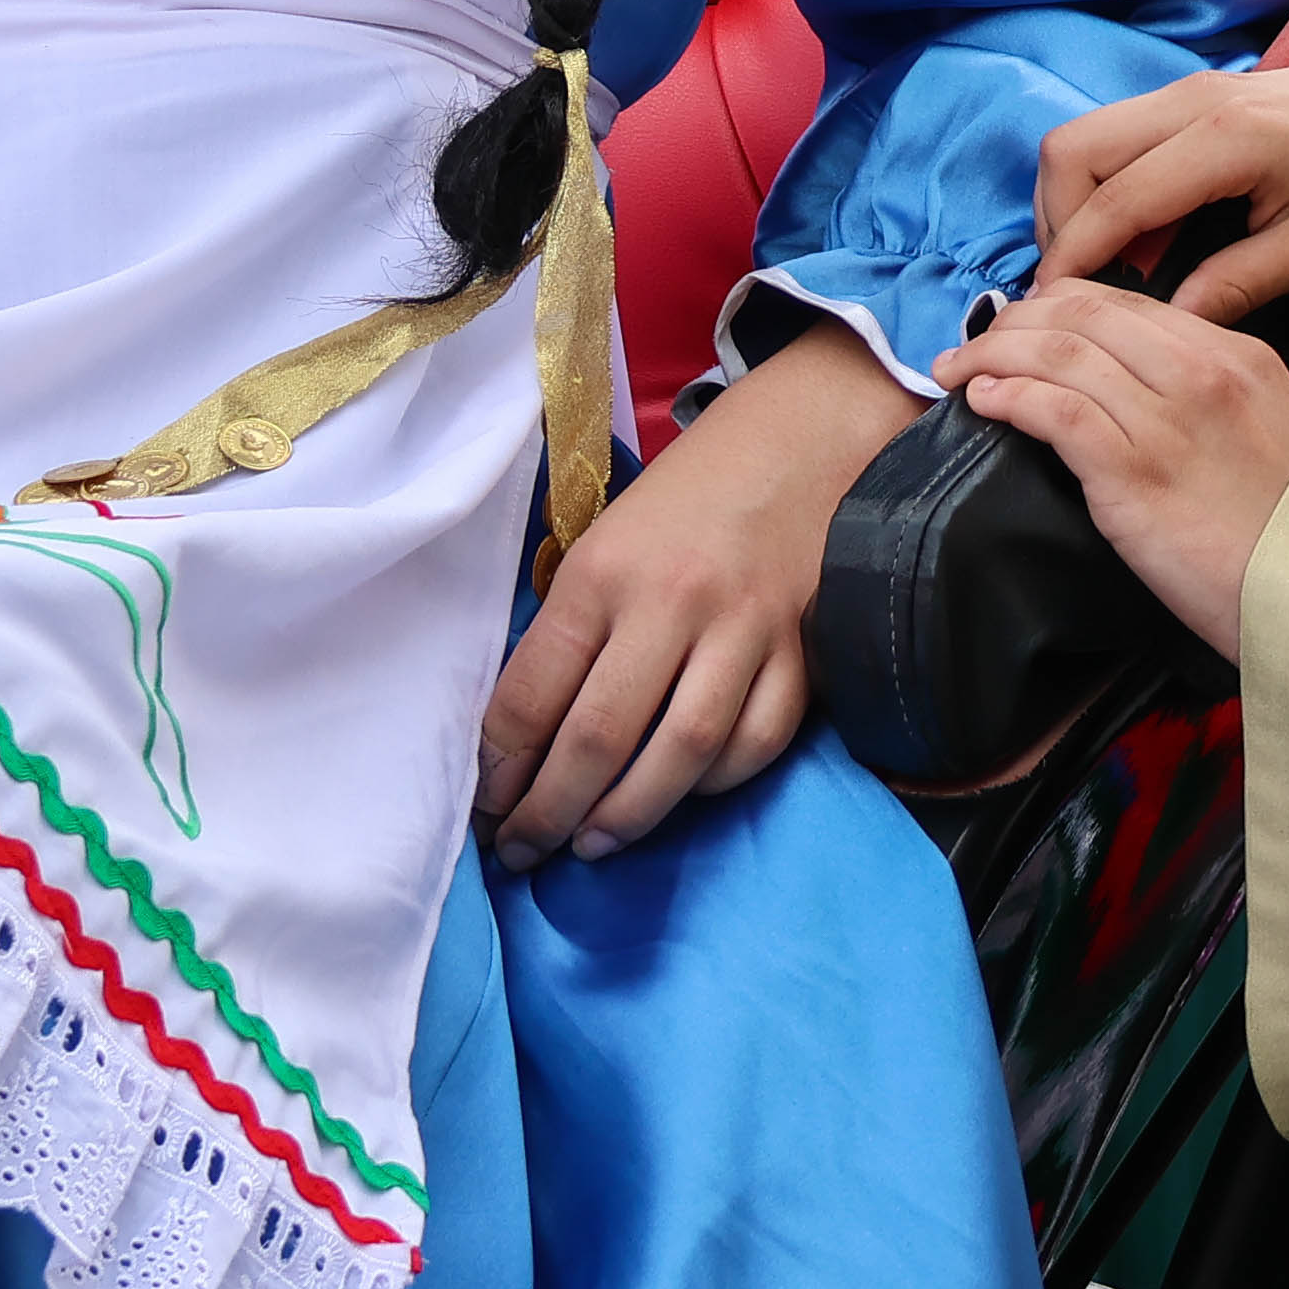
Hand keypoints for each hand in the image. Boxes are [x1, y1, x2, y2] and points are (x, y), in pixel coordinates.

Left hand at [477, 335, 917, 862]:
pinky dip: (714, 784)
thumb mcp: (604, 540)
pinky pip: (757, 743)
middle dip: (550, 811)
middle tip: (523, 849)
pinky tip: (679, 795)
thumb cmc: (686, 499)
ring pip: (682, 753)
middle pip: (600, 737)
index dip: (499, 768)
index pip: (533, 693)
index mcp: (603, 571)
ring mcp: (745, 630)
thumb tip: (519, 737)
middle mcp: (672, 602)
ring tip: (591, 844)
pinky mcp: (805, 652)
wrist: (804, 439)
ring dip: (628, 816)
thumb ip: (570, 628)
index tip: (483, 807)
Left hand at [947, 285, 1288, 665]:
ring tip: (957, 369)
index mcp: (1236, 356)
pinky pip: (1054, 411)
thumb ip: (1217, 396)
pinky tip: (984, 401)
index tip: (1028, 322)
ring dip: (994, 355)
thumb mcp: (1274, 431)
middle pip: (1084, 316)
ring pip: (1059, 355)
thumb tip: (1146, 389)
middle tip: (977, 340)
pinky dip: (1010, 397)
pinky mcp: (1132, 472)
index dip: (1064, 306)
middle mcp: (1198, 371)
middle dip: (1017, 320)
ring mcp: (1164, 418)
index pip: (1129, 304)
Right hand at [1030, 61, 1288, 315]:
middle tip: (1076, 288)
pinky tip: (1139, 240)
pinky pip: (1117, 136)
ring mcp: (1188, 91)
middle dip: (1057, 221)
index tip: (1051, 310)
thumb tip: (1168, 323)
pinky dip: (1105, 186)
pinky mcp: (1192, 97)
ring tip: (1107, 270)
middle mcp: (1192, 101)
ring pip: (1085, 137)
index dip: (1074, 257)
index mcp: (1227, 139)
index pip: (1116, 198)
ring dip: (1076, 202)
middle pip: (1073, 149)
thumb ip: (1235, 285)